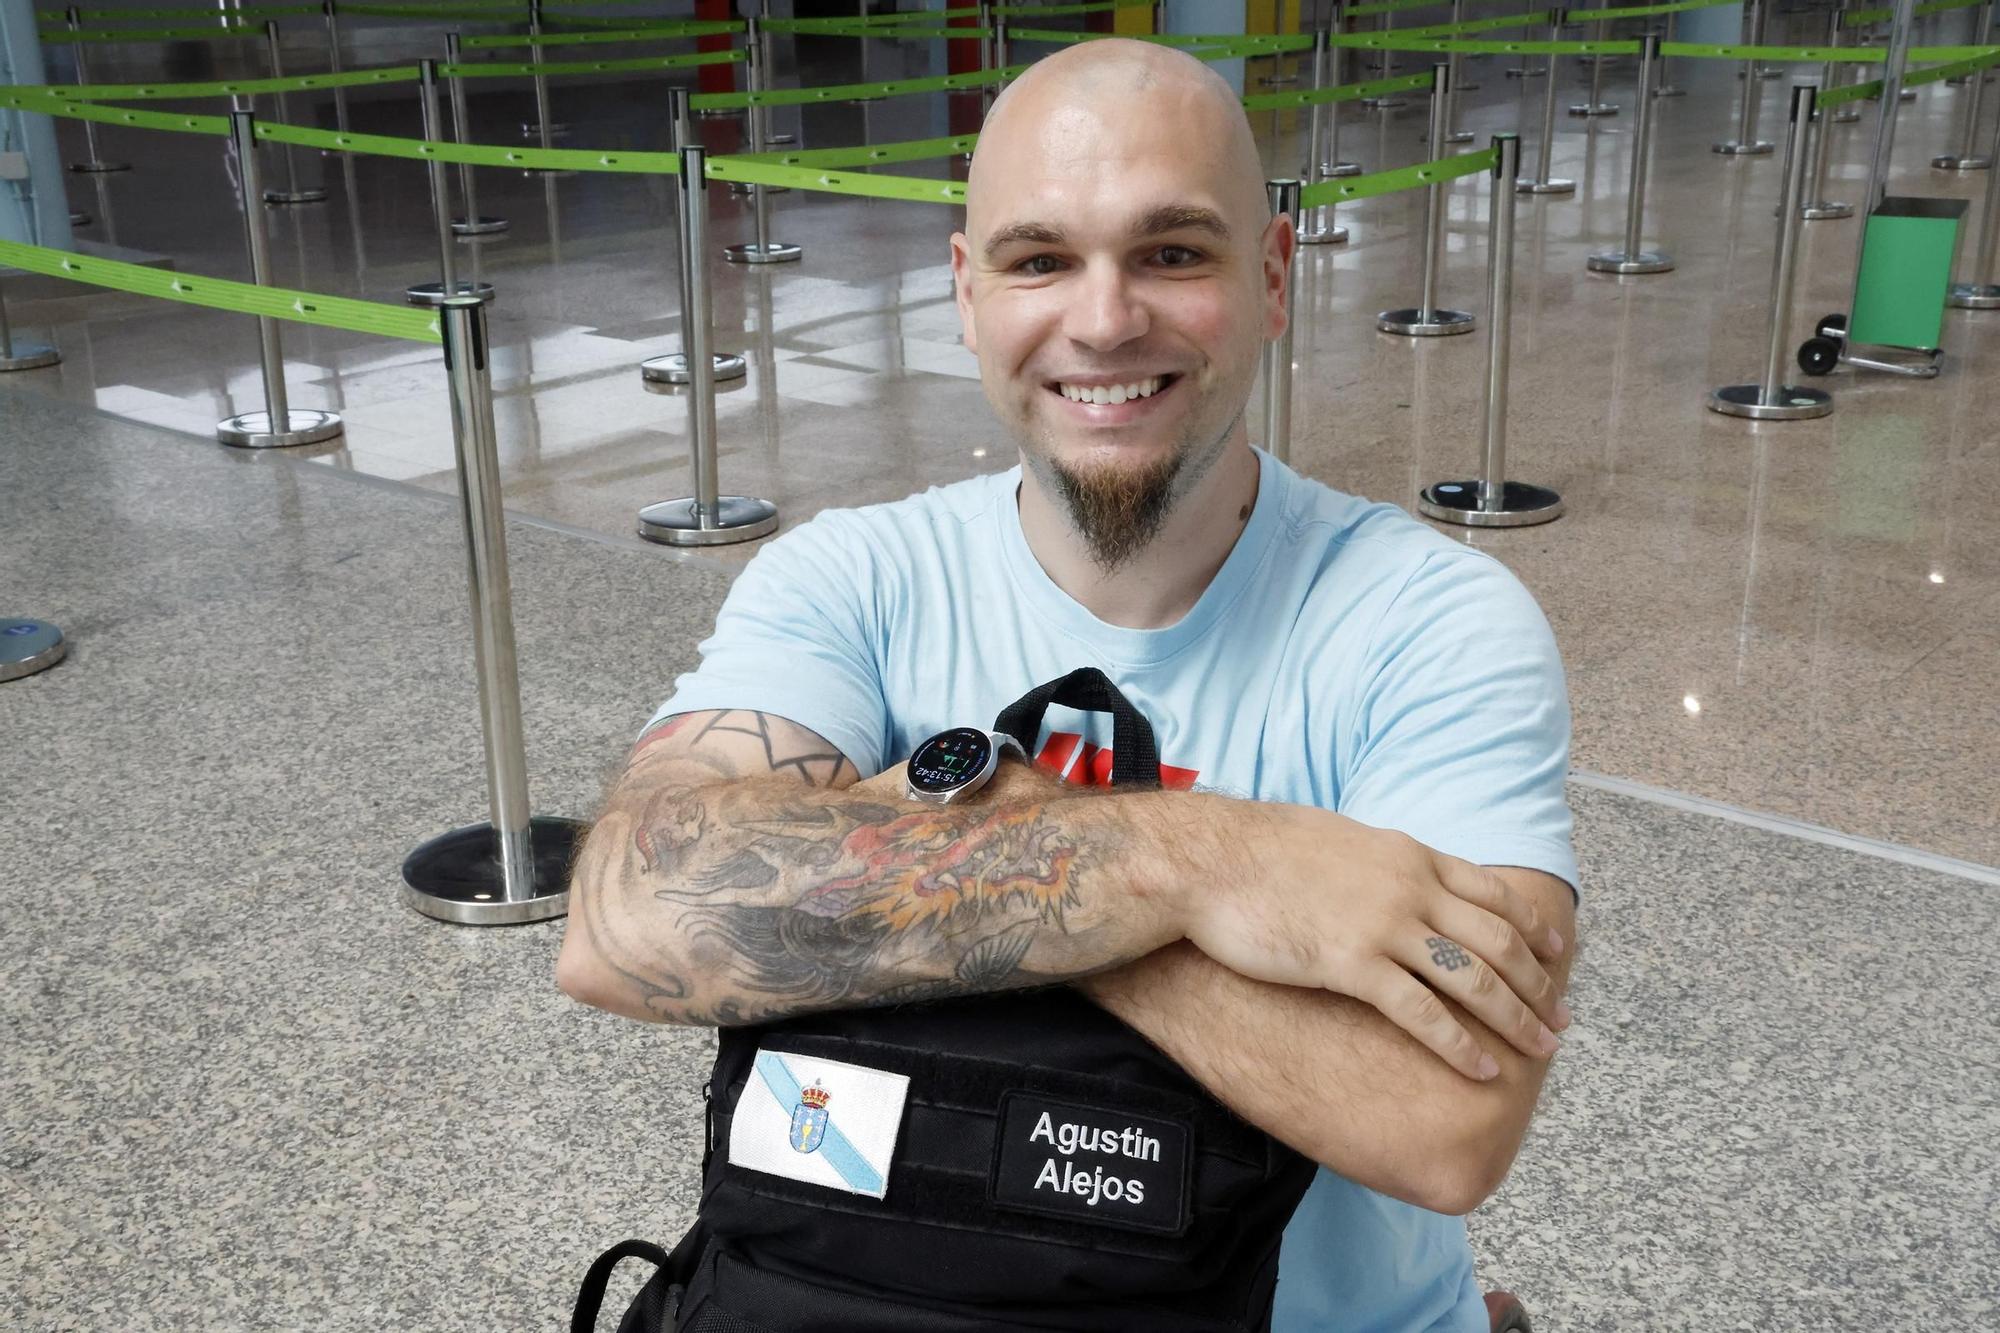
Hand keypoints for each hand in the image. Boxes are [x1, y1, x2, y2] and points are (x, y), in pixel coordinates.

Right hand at [1178, 803, 1569, 1080]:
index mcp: (1408, 854)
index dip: (1533, 925)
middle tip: (1561, 1020)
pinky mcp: (1351, 964)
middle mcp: (1410, 887)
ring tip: (1541, 1051)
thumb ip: (1378, 862)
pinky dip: (1461, 1044)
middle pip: (1497, 940)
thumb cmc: (1258, 850)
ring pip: (1473, 978)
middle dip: (1538, 984)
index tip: (1559, 953)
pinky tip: (1483, 1069)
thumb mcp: (1338, 839)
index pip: (1493, 891)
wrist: (1209, 859)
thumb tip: (1392, 874)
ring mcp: (1383, 926)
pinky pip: (1423, 1012)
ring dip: (1516, 1017)